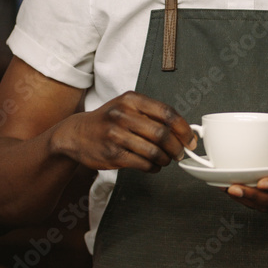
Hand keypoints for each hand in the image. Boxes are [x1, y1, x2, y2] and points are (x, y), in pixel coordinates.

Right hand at [51, 91, 195, 172]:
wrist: (76, 134)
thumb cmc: (108, 120)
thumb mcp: (127, 107)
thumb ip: (152, 115)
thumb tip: (183, 131)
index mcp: (131, 100)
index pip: (167, 113)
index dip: (183, 128)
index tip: (190, 139)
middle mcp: (123, 115)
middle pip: (162, 134)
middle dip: (177, 147)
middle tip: (180, 153)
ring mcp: (116, 135)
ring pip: (154, 151)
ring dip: (165, 159)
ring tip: (165, 160)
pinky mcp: (112, 154)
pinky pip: (142, 163)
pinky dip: (153, 167)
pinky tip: (153, 165)